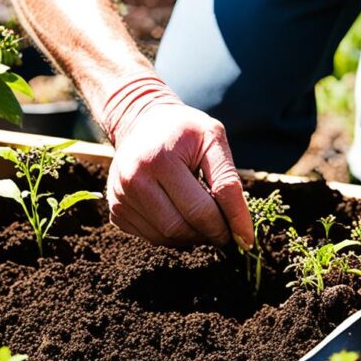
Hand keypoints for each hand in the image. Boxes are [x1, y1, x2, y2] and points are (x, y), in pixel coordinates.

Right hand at [103, 76, 253, 247]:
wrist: (140, 121)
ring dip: (191, 237)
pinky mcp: (116, 210)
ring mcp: (120, 198)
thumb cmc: (183, 130)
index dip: (226, 227)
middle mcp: (133, 181)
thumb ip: (230, 183)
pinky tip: (179, 214)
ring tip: (201, 218)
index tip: (241, 235)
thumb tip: (244, 234)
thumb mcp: (213, 140)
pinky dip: (171, 234)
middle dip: (208, 234)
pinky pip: (150, 238)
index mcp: (159, 161)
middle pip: (180, 229)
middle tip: (222, 227)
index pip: (200, 211)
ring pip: (165, 238)